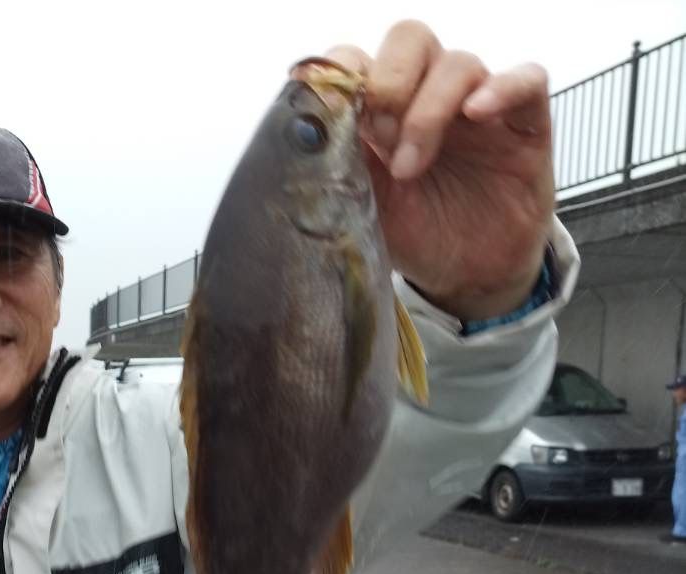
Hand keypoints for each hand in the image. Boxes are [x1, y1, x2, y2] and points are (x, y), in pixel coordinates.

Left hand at [327, 21, 553, 321]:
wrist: (468, 274)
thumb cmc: (415, 235)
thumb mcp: (363, 208)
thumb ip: (337, 168)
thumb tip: (306, 135)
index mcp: (381, 111)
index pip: (358, 59)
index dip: (345, 77)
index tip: (339, 122)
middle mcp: (428, 96)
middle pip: (409, 40)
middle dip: (389, 80)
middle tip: (380, 134)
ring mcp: (477, 105)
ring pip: (458, 62)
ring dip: (428, 111)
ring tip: (411, 167)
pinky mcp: (524, 121)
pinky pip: (526, 80)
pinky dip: (502, 88)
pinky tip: (477, 114)